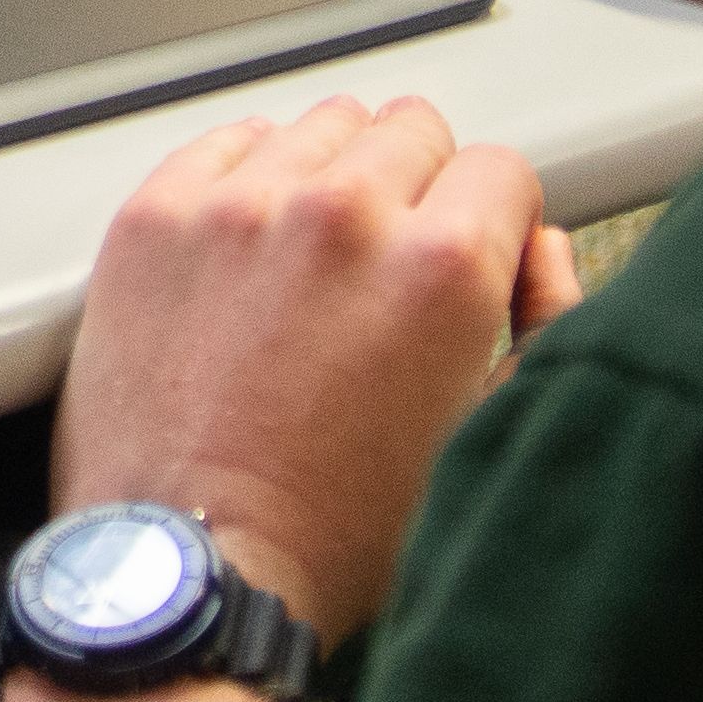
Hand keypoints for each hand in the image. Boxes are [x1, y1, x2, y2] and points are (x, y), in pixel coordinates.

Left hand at [53, 97, 573, 637]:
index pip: (501, 169)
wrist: (196, 573)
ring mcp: (237, 207)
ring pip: (321, 127)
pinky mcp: (157, 216)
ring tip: (318, 268)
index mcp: (443, 267)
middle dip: (418, 193)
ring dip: (333, 179)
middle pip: (411, 132)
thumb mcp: (487, 439)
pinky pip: (226, 144)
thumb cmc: (340, 536)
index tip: (469, 265)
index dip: (495, 225)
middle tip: (391, 274)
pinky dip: (248, 179)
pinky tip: (252, 250)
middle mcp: (342, 215)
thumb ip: (545, 322)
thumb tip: (540, 245)